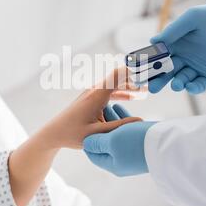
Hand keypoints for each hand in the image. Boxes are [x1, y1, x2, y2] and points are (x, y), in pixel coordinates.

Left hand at [9, 68, 142, 205]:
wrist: (53, 133)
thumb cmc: (72, 134)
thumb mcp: (98, 133)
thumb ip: (119, 126)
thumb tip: (139, 121)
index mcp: (96, 95)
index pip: (117, 74)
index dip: (133, 71)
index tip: (147, 73)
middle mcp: (94, 90)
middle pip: (118, 77)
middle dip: (135, 79)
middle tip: (152, 83)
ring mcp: (91, 93)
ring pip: (114, 84)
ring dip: (129, 86)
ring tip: (146, 91)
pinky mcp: (90, 99)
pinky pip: (109, 91)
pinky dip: (121, 92)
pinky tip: (132, 97)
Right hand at [149, 1, 205, 93]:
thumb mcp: (193, 18)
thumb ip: (173, 30)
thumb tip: (153, 40)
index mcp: (177, 43)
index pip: (159, 55)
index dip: (148, 63)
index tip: (139, 70)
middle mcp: (185, 56)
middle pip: (166, 71)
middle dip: (158, 80)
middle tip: (151, 87)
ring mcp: (197, 66)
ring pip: (181, 79)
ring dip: (176, 83)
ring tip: (176, 85)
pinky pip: (199, 85)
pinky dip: (193, 88)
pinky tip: (190, 86)